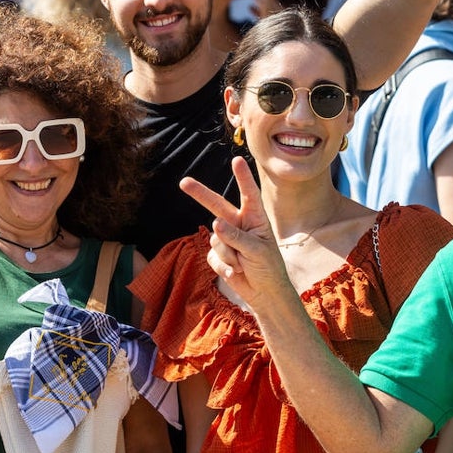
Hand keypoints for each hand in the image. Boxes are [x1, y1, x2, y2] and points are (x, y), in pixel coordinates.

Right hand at [179, 156, 290, 310]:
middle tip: (184, 182)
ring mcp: (226, 238)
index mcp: (255, 218)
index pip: (249, 194)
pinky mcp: (218, 254)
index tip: (237, 160)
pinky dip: (223, 266)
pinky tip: (235, 272)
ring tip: (243, 265)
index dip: (243, 177)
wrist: (264, 292)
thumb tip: (214, 223)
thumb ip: (237, 237)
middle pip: (216, 205)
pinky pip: (212, 256)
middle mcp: (239, 223)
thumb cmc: (268, 267)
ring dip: (229, 255)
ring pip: (216, 240)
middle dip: (200, 194)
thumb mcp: (257, 251)